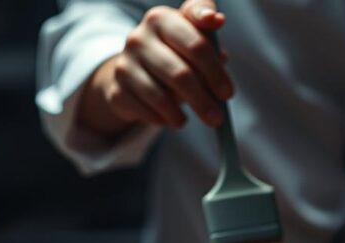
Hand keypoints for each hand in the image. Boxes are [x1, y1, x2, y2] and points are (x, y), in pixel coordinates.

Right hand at [77, 0, 232, 135]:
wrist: (133, 73)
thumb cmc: (174, 53)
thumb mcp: (192, 38)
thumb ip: (207, 31)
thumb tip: (217, 19)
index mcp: (162, 18)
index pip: (196, 44)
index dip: (215, 71)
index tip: (227, 93)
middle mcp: (139, 37)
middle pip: (181, 75)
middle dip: (203, 101)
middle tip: (218, 118)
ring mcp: (124, 64)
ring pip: (161, 97)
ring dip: (182, 116)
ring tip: (193, 121)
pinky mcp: (117, 90)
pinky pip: (147, 111)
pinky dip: (164, 120)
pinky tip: (171, 119)